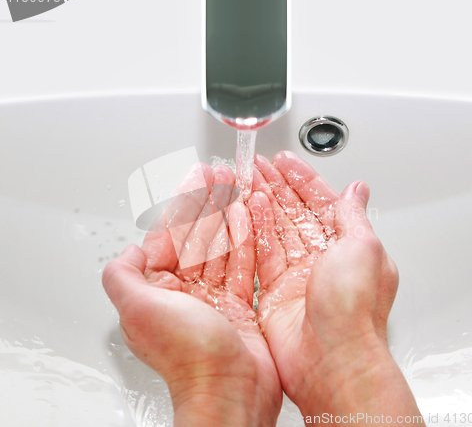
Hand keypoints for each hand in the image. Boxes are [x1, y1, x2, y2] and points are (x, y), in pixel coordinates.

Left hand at [103, 163, 281, 426]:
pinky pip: (245, 264)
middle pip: (200, 236)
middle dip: (211, 202)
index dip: (185, 203)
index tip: (198, 177)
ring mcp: (216, 299)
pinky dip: (249, 239)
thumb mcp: (140, 310)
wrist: (232, 393)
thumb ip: (123, 277)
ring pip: (224, 246)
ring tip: (239, 187)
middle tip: (222, 174)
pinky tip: (253, 218)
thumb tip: (125, 253)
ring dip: (231, 214)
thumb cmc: (191, 358)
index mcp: (161, 291)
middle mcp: (187, 293)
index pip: (172, 234)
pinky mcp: (242, 307)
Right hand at [248, 151, 422, 424]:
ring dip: (260, 203)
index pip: (320, 202)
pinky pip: (260, 255)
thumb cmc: (354, 310)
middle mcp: (320, 261)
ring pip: (274, 230)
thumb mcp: (364, 248)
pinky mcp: (273, 293)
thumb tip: (358, 190)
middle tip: (257, 164)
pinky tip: (244, 210)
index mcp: (345, 247)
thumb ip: (353, 216)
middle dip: (275, 186)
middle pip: (293, 213)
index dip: (302, 179)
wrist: (331, 360)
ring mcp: (295, 276)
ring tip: (246, 179)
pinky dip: (252, 231)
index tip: (284, 161)